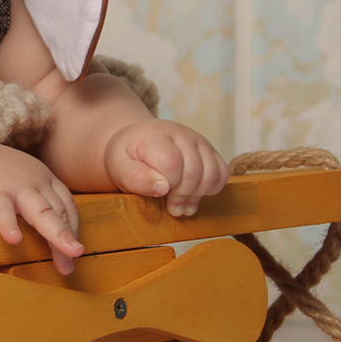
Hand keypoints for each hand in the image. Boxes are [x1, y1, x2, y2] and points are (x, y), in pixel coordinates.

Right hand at [0, 140, 85, 273]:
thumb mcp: (19, 180)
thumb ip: (35, 199)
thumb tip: (51, 229)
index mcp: (43, 177)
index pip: (67, 205)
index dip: (73, 228)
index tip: (74, 249)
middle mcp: (35, 180)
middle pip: (59, 212)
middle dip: (68, 239)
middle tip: (74, 259)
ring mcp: (14, 186)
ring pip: (42, 213)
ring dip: (57, 234)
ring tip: (66, 255)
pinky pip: (3, 211)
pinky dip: (9, 225)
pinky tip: (14, 240)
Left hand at [105, 119, 227, 217]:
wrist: (136, 143)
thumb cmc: (127, 158)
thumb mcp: (118, 167)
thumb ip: (135, 177)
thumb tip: (162, 188)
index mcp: (156, 134)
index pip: (172, 163)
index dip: (168, 185)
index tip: (159, 194)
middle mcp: (181, 133)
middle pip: (194, 170)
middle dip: (183, 195)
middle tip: (172, 209)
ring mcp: (198, 140)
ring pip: (212, 172)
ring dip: (198, 195)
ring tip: (182, 206)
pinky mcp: (209, 150)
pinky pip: (222, 172)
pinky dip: (212, 188)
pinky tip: (194, 195)